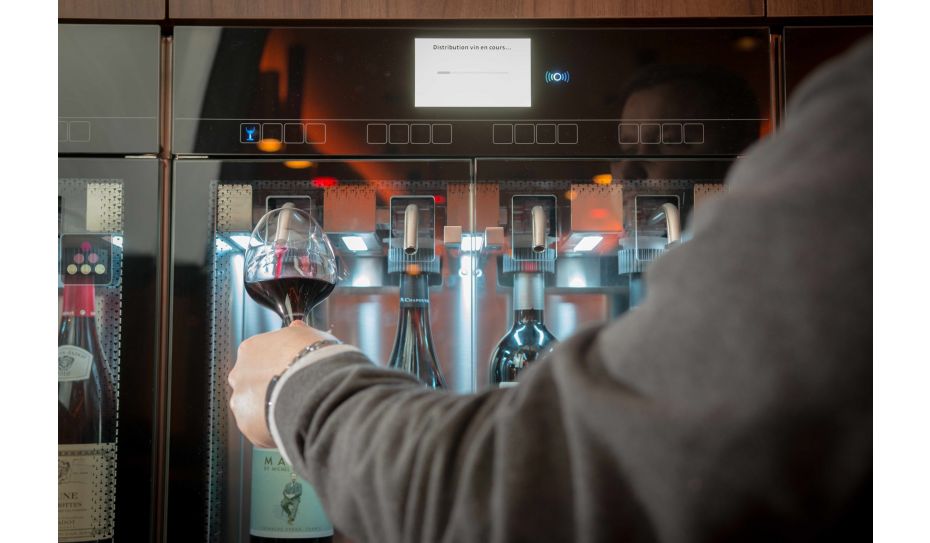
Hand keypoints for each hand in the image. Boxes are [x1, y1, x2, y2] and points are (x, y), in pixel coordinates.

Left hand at [228, 320, 331, 447]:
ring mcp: (241, 401)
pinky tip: (293, 423)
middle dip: (270, 388)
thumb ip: (298, 333)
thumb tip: (296, 328)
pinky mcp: (247, 426)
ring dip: (270, 409)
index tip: (291, 371)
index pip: (260, 357)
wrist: (316, 389)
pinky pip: (260, 430)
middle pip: (253, 383)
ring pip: (254, 408)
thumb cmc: (314, 360)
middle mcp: (240, 374)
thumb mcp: (310, 335)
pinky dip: (274, 428)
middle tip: (294, 392)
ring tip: (295, 411)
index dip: (278, 365)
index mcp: (251, 349)